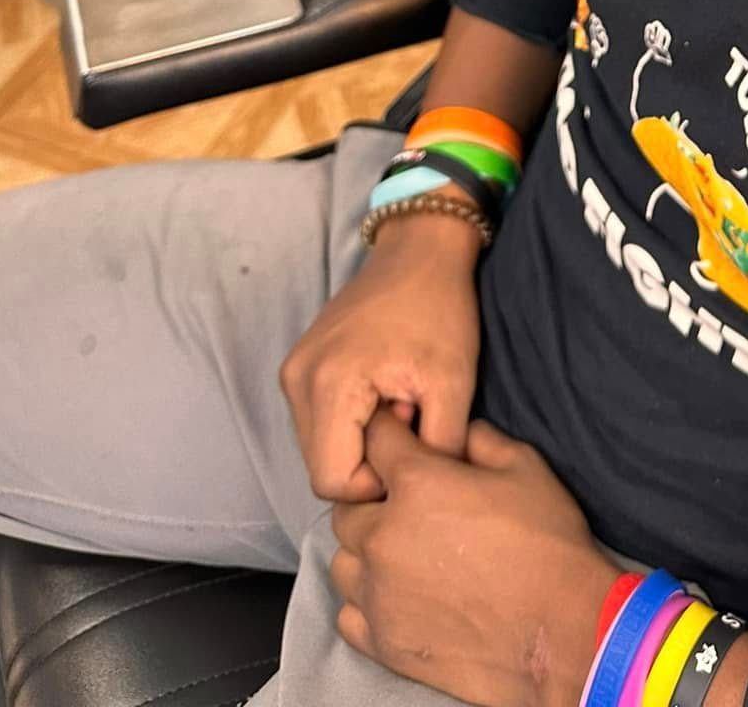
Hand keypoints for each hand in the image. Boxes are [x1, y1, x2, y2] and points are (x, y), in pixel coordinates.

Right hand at [280, 214, 482, 501]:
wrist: (421, 249)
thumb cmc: (441, 309)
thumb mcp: (453, 384)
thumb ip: (436, 452)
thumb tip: (421, 498)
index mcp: (329, 385)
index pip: (333, 482)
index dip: (376, 484)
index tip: (413, 446)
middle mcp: (297, 380)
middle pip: (321, 466)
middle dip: (368, 461)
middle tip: (410, 419)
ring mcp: (294, 370)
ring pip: (319, 445)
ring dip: (359, 440)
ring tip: (399, 403)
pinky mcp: (300, 363)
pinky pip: (318, 419)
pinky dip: (349, 421)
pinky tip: (384, 393)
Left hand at [330, 410, 612, 706]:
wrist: (559, 630)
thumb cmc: (547, 544)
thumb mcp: (524, 467)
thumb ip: (482, 440)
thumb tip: (461, 435)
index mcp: (416, 485)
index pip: (376, 440)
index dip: (389, 432)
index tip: (401, 439)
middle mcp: (384, 537)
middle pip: (347, 505)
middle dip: (371, 497)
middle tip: (407, 505)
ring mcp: (378, 594)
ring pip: (342, 560)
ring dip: (365, 550)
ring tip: (400, 552)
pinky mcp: (382, 641)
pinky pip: (348, 613)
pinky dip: (365, 600)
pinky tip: (398, 594)